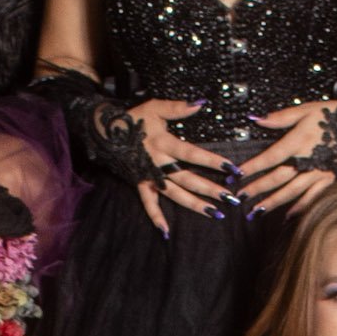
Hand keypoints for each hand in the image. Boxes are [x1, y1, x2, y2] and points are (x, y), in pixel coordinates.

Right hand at [130, 99, 238, 234]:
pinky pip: (148, 203)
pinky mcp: (140, 184)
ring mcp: (149, 176)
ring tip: (215, 213)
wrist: (104, 132)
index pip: (191, 154)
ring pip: (175, 194)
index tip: (231, 169)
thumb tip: (200, 103)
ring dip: (194, 204)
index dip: (211, 161)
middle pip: (188, 179)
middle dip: (210, 189)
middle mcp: (158, 163)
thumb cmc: (133, 118)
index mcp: (163, 143)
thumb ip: (177, 108)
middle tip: (230, 197)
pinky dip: (156, 217)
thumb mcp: (155, 108)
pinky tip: (166, 232)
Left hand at [237, 101, 336, 215]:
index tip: (238, 174)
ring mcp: (319, 172)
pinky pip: (312, 197)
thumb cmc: (333, 114)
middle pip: (278, 178)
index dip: (253, 167)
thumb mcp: (306, 109)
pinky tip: (287, 216)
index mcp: (300, 141)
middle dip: (257, 188)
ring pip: (292, 191)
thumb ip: (280, 117)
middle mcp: (308, 160)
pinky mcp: (329, 178)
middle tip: (241, 197)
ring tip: (257, 210)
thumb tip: (257, 119)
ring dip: (273, 202)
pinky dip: (300, 207)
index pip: (271, 157)